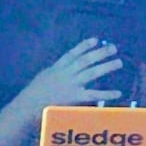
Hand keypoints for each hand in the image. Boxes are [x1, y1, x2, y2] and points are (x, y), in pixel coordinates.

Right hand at [7, 38, 123, 124]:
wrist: (26, 106)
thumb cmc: (32, 95)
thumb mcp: (43, 78)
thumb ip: (54, 72)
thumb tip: (64, 67)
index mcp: (56, 68)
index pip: (72, 54)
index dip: (84, 46)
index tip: (96, 39)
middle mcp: (65, 73)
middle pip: (85, 60)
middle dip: (100, 53)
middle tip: (114, 47)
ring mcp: (70, 84)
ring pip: (91, 72)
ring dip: (106, 66)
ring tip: (119, 62)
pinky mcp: (74, 96)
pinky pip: (93, 94)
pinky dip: (106, 93)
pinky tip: (118, 92)